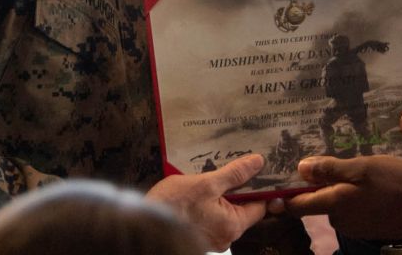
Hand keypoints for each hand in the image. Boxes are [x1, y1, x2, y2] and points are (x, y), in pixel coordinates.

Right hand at [146, 153, 269, 250]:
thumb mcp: (207, 183)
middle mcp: (226, 237)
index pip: (259, 206)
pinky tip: (199, 190)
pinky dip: (209, 204)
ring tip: (211, 177)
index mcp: (233, 225)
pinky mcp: (199, 235)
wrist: (142, 223)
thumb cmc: (174, 205)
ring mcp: (212, 238)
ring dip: (221, 195)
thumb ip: (234, 174)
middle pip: (242, 209)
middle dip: (236, 189)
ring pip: (225, 212)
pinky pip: (212, 217)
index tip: (255, 171)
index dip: (259, 187)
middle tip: (230, 169)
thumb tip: (257, 163)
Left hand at [280, 155, 401, 239]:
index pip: (297, 206)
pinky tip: (373, 187)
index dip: (286, 194)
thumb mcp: (363, 167)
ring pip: (337, 205)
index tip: (281, 180)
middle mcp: (340, 221)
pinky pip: (353, 211)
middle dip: (322, 184)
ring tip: (361, 172)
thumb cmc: (397, 183)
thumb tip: (299, 168)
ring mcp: (355, 227)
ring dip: (342, 190)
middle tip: (337, 163)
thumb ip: (330, 170)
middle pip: (319, 202)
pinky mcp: (368, 229)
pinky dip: (356, 199)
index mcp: (335, 204)